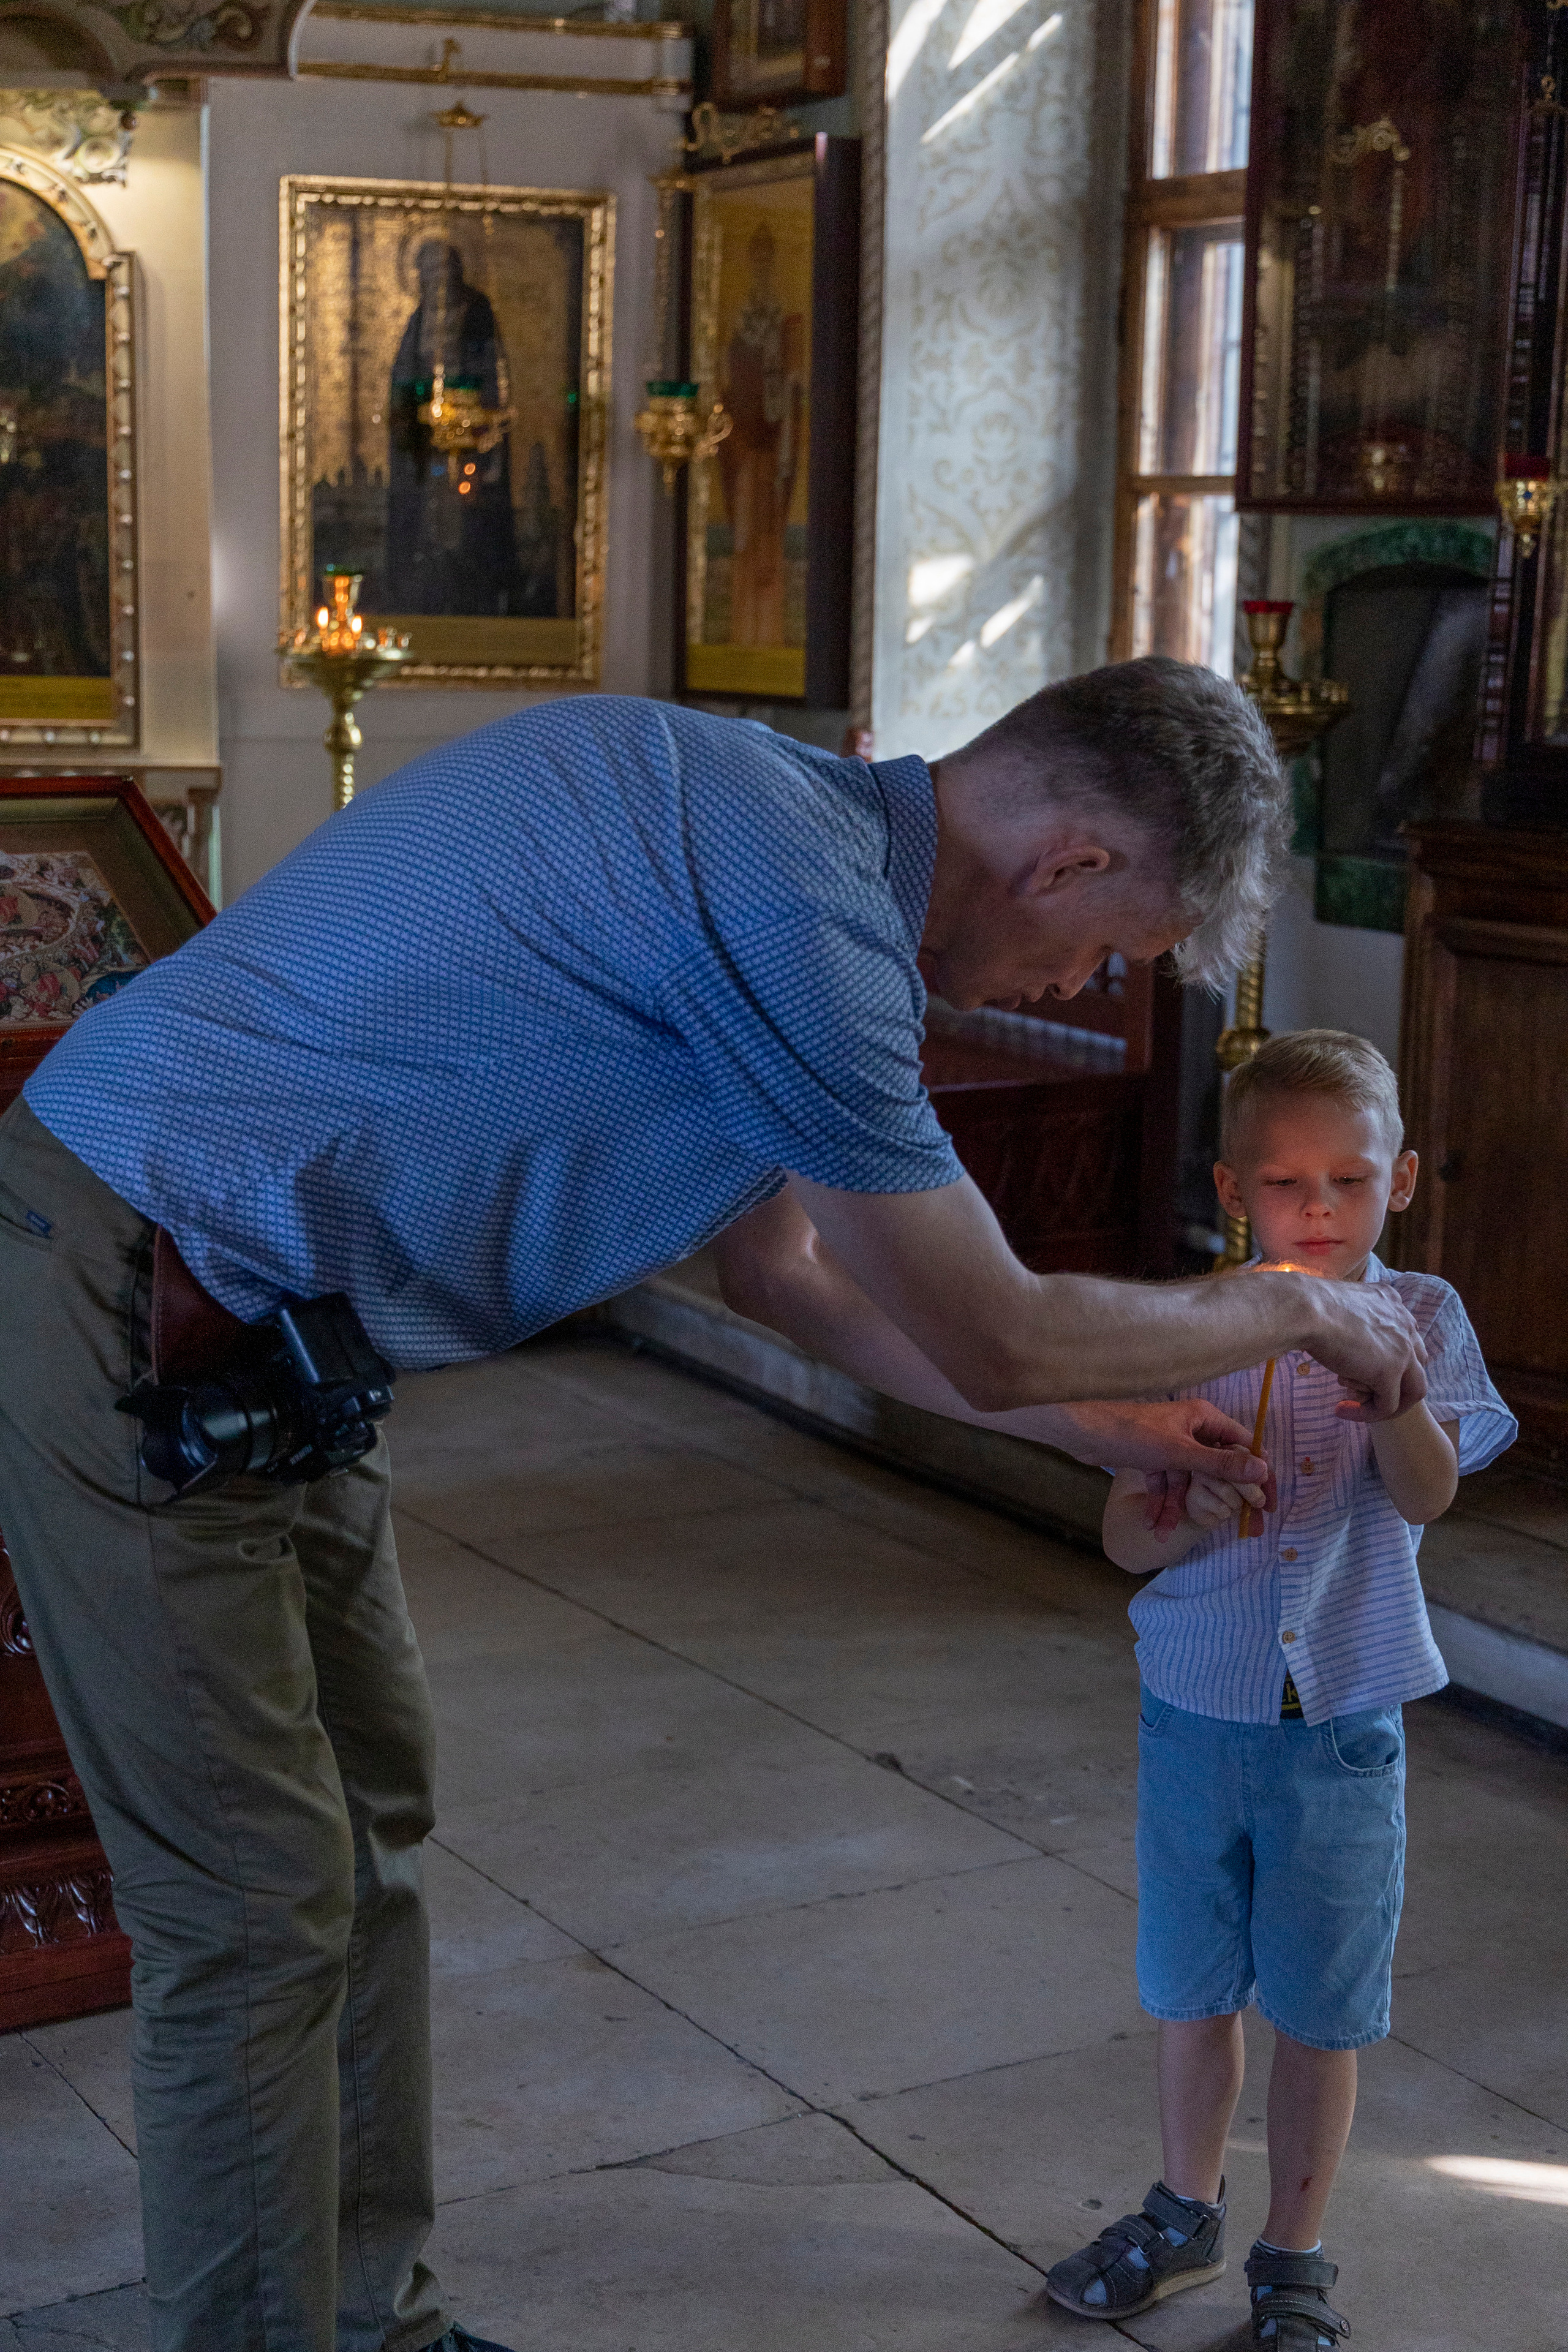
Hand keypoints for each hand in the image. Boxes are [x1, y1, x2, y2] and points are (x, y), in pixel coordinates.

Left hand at [1059, 1399, 1274, 1532]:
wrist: (1082, 1431)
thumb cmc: (1133, 1434)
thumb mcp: (1181, 1453)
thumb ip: (1221, 1465)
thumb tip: (1262, 1470)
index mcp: (1206, 1419)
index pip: (1245, 1447)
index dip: (1258, 1476)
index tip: (1267, 1505)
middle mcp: (1193, 1428)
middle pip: (1216, 1469)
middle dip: (1218, 1500)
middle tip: (1238, 1529)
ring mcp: (1172, 1443)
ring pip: (1186, 1481)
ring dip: (1175, 1507)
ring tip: (1162, 1535)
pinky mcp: (1152, 1455)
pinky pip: (1164, 1482)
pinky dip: (1158, 1501)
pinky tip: (1150, 1524)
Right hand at [1303, 1278, 1427, 1420]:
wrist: (1306, 1310)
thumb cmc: (1311, 1306)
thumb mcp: (1343, 1307)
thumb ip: (1356, 1320)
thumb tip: (1344, 1334)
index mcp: (1394, 1304)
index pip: (1405, 1340)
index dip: (1388, 1360)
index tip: (1359, 1370)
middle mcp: (1406, 1325)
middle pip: (1417, 1366)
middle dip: (1395, 1385)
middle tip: (1364, 1394)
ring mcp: (1402, 1350)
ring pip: (1413, 1390)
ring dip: (1389, 1405)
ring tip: (1360, 1410)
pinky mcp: (1389, 1372)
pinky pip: (1387, 1405)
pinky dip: (1367, 1414)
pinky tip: (1342, 1410)